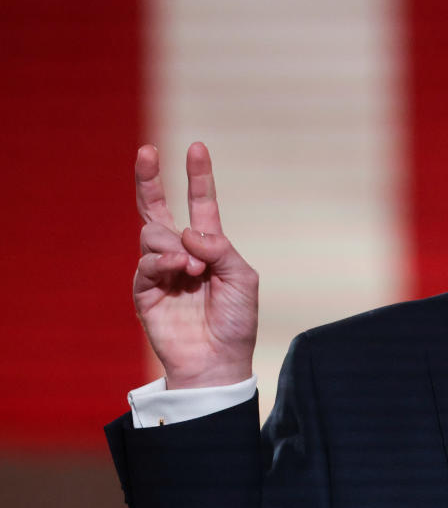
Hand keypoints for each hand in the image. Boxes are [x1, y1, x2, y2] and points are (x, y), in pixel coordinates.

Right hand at [133, 143, 257, 388]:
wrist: (218, 361)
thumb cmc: (236, 322)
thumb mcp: (243, 278)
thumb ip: (220, 248)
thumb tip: (187, 231)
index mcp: (209, 246)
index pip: (200, 203)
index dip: (198, 176)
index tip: (196, 147)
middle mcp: (182, 252)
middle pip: (158, 207)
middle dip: (150, 178)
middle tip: (146, 150)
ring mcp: (161, 270)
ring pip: (152, 233)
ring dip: (174, 244)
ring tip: (194, 268)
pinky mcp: (145, 290)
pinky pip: (146, 262)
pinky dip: (163, 261)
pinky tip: (180, 268)